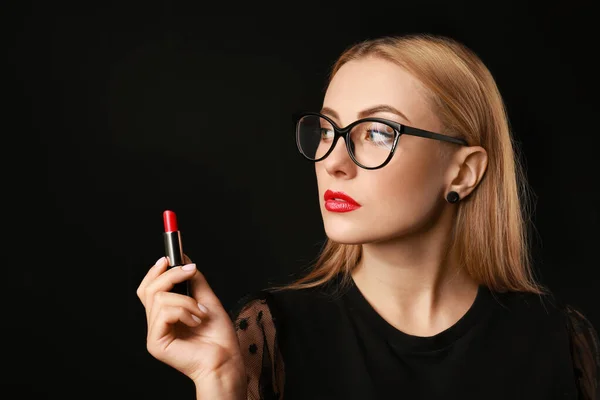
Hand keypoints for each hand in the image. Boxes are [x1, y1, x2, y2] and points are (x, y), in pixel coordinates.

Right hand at [137, 256, 245, 392]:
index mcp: (166, 314)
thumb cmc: (219, 337)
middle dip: (172, 274)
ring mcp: (155, 333)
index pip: (149, 288)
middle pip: (149, 289)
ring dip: (186, 300)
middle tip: (191, 270)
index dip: (156, 271)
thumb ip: (194, 281)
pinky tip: (196, 321)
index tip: (170, 258)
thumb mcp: (207, 300)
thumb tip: (184, 259)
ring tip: (200, 312)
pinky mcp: (156, 343)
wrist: (226, 360)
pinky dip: (184, 311)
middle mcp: (157, 323)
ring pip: (159, 298)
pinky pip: (164, 313)